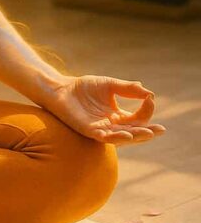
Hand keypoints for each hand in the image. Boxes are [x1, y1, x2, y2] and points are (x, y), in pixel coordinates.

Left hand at [42, 75, 166, 145]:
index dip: (146, 110)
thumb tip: (149, 92)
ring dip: (135, 136)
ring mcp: (101, 130)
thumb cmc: (84, 87)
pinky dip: (116, 137)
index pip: (138, 118)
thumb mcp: (110, 85)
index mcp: (118, 116)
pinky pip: (105, 138)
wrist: (61, 89)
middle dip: (148, 132)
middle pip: (134, 132)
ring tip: (148, 134)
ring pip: (122, 138)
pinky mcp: (89, 131)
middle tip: (161, 130)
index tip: (150, 98)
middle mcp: (112, 126)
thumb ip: (128, 89)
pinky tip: (127, 135)